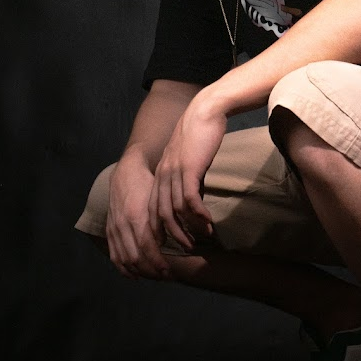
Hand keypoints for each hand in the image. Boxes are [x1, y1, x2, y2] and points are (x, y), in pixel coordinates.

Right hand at [106, 156, 171, 280]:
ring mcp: (114, 228)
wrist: (127, 171)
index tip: (169, 272)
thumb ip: (159, 221)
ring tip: (153, 276)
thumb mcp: (157, 200)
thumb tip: (162, 243)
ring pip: (124, 259)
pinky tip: (134, 276)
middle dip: (151, 271)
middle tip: (165, 277)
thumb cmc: (148, 184)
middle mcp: (123, 224)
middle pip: (135, 258)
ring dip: (139, 272)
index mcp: (137, 216)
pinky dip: (123, 268)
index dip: (158, 263)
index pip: (147, 248)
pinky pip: (114, 255)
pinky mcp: (109, 230)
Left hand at [152, 93, 226, 250]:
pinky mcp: (188, 168)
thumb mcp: (189, 159)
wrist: (205, 110)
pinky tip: (207, 223)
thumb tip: (193, 198)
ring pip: (174, 210)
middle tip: (185, 249)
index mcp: (161, 173)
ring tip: (199, 239)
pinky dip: (198, 214)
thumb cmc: (200, 133)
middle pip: (160, 214)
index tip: (168, 244)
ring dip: (187, 228)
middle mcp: (163, 175)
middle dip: (171, 235)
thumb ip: (187, 178)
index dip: (158, 228)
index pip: (153, 208)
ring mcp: (174, 172)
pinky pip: (189, 198)